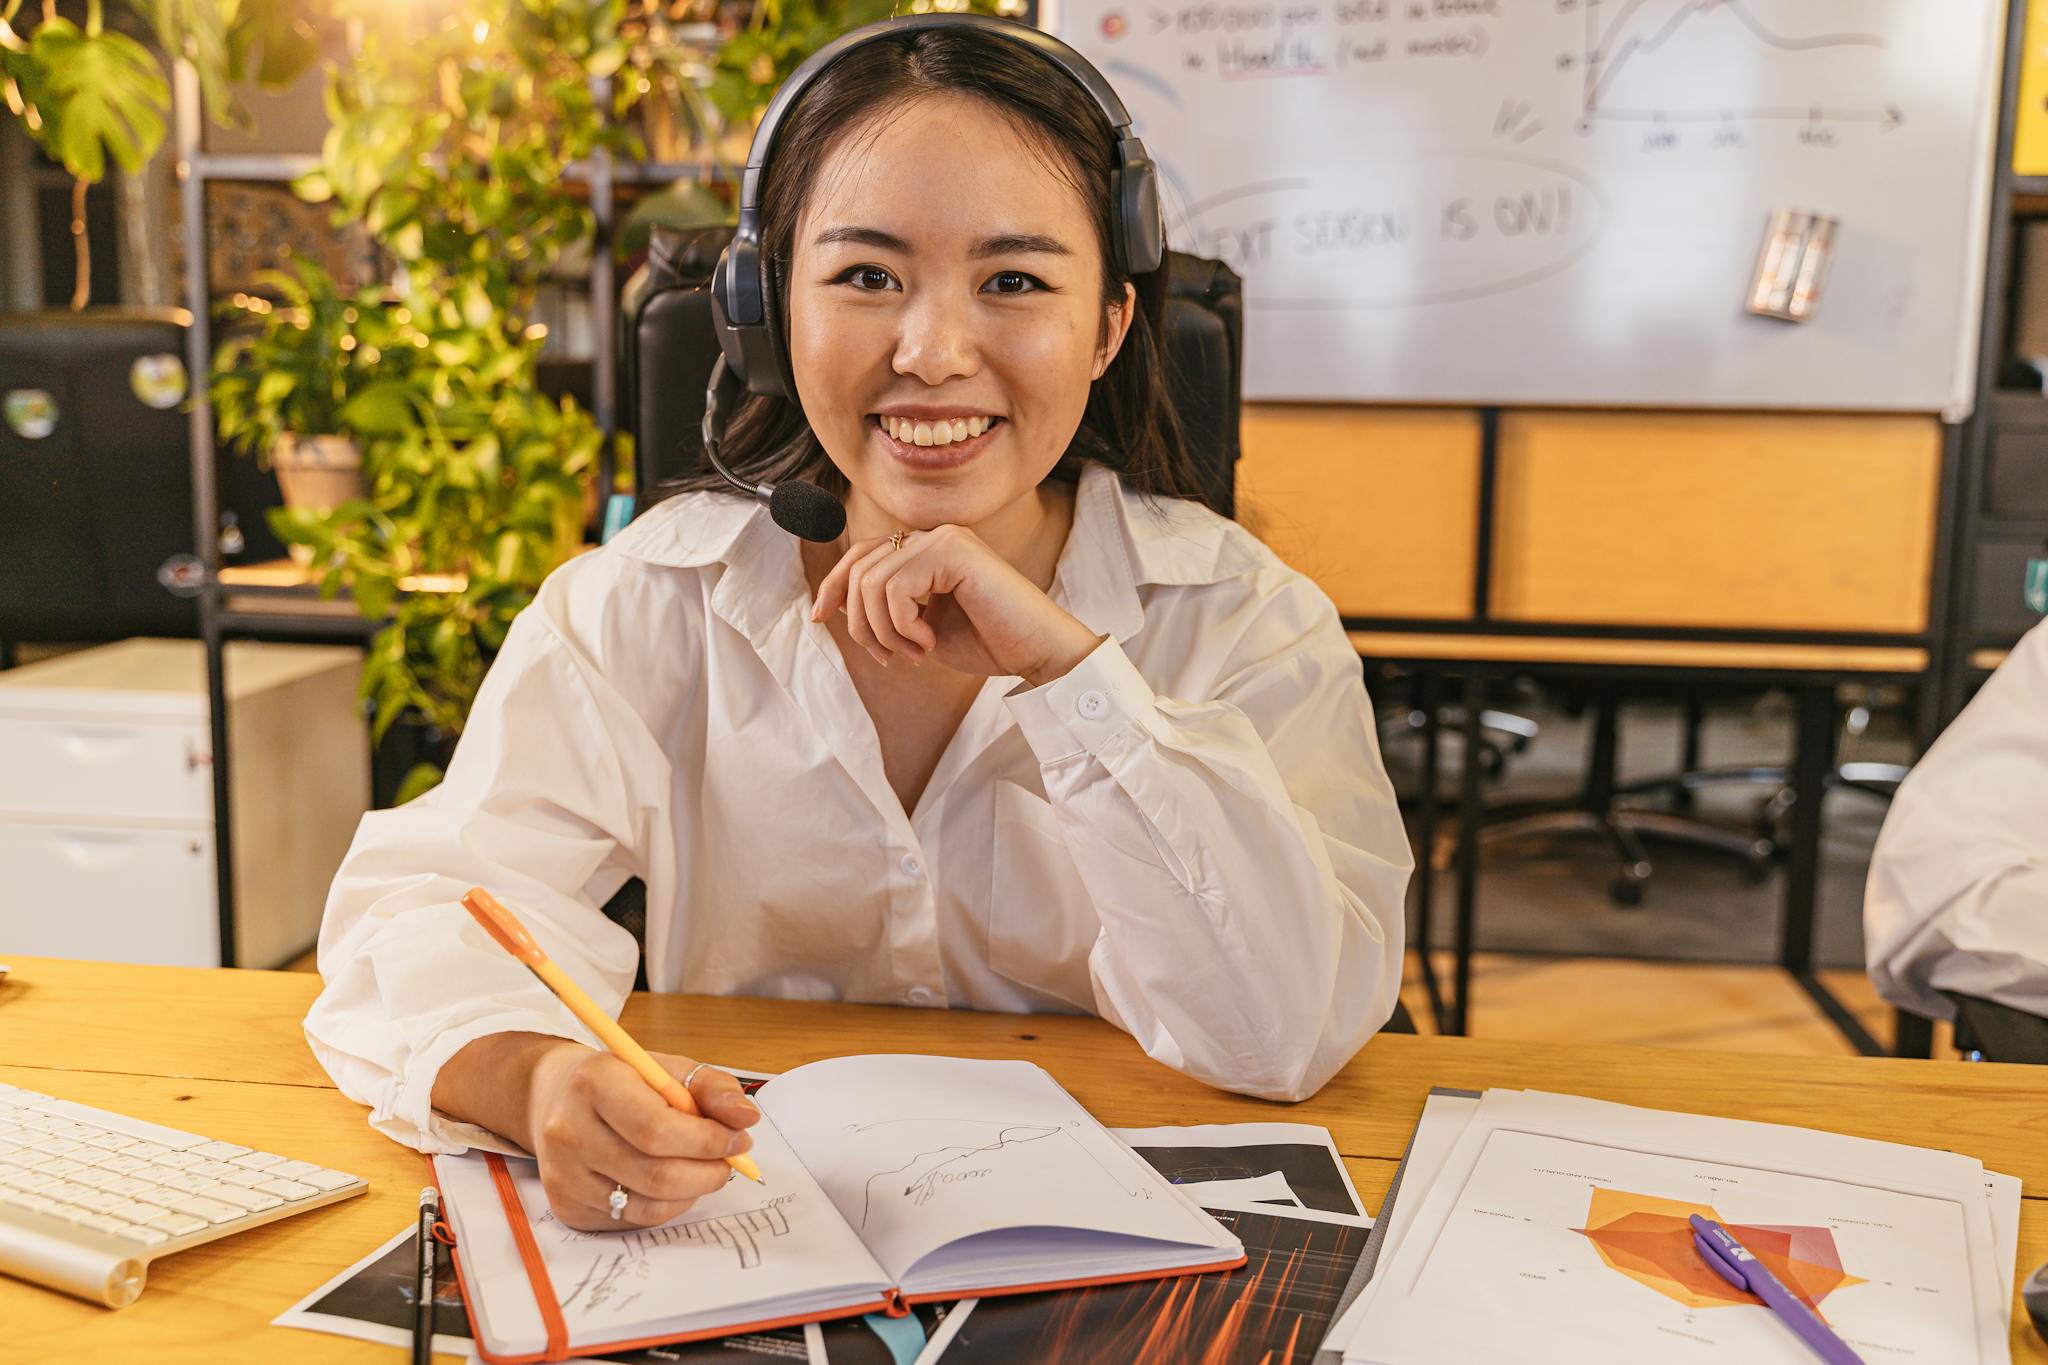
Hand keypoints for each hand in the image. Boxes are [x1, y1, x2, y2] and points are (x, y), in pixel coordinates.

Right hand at [524, 1042, 760, 1230]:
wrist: (558, 1098)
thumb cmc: (623, 1081)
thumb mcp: (668, 1069)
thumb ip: (713, 1089)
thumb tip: (746, 1119)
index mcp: (594, 1083)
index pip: (656, 1128)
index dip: (706, 1141)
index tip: (738, 1140)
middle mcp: (569, 1130)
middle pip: (655, 1174)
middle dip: (708, 1172)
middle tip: (729, 1161)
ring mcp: (563, 1174)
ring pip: (647, 1206)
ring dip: (691, 1192)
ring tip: (703, 1169)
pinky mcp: (566, 1207)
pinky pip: (632, 1221)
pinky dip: (666, 1206)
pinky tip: (671, 1183)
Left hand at [809, 524, 1102, 685]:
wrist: (1039, 652)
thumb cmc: (991, 643)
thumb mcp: (923, 627)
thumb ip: (889, 609)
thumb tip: (836, 605)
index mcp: (929, 549)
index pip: (861, 554)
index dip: (834, 585)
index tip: (819, 617)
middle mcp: (935, 535)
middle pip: (858, 567)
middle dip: (861, 622)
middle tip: (888, 658)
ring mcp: (945, 538)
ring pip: (872, 582)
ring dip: (885, 632)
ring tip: (914, 654)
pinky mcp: (953, 551)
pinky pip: (896, 589)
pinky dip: (903, 626)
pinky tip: (928, 643)